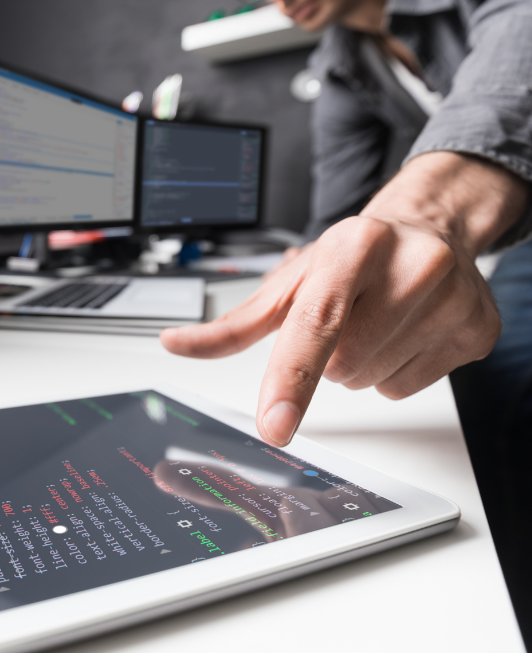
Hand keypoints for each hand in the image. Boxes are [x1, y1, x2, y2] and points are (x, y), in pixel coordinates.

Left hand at [160, 152, 529, 446]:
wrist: (430, 228)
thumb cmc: (352, 257)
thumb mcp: (290, 280)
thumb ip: (234, 324)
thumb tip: (174, 344)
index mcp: (353, 246)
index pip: (316, 324)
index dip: (291, 377)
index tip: (275, 424)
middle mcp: (410, 266)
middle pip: (341, 367)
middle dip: (328, 359)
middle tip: (344, 321)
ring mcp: (451, 299)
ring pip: (371, 383)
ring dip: (358, 367)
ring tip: (373, 323)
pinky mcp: (477, 330)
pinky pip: (406, 389)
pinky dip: (392, 373)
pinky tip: (401, 333)